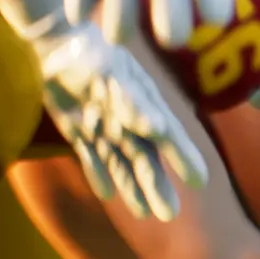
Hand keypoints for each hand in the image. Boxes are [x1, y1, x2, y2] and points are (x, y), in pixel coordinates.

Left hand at [36, 21, 207, 220]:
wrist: (58, 43)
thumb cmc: (91, 55)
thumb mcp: (114, 76)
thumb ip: (134, 104)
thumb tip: (160, 129)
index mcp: (144, 106)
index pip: (169, 139)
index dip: (184, 160)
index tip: (201, 183)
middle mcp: (129, 121)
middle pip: (145, 158)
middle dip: (157, 186)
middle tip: (170, 215)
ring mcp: (105, 128)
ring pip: (121, 163)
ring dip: (131, 188)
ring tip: (144, 214)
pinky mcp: (79, 131)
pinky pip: (91, 158)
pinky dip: (98, 175)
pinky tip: (105, 195)